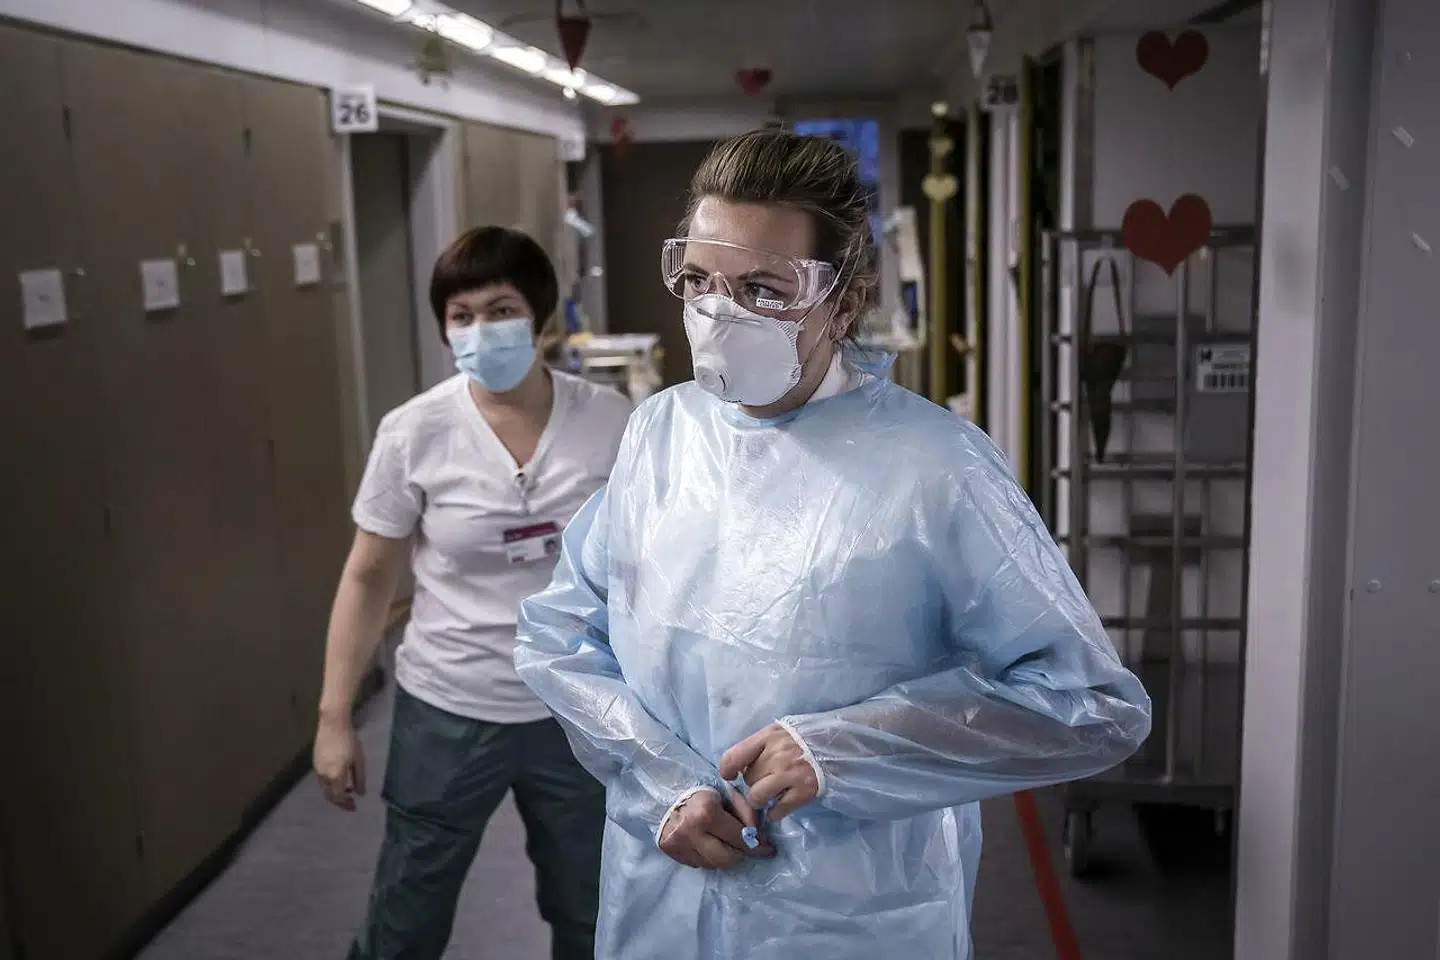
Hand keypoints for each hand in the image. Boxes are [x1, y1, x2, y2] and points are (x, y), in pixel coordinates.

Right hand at [313, 717, 365, 810]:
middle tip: (351, 803)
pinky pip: (322, 780)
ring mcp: (317, 769)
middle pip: (330, 795)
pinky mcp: (315, 762)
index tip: (354, 806)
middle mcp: (324, 775)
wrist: (333, 724)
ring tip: (347, 791)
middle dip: (340, 802)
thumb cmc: (349, 740)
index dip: (346, 804)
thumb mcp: (358, 760)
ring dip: (335, 793)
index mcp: (335, 775)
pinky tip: (339, 779)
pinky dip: (330, 785)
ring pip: (325, 788)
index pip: (339, 797)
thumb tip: (360, 793)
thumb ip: (359, 779)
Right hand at [658, 788, 774, 868]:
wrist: (664, 793)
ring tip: (726, 843)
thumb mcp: (725, 793)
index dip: (757, 845)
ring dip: (725, 856)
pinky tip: (709, 844)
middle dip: (741, 853)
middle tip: (747, 847)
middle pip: (727, 858)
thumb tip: (758, 835)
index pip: (739, 838)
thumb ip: (745, 811)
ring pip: (714, 864)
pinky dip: (709, 857)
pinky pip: (699, 864)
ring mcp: (679, 844)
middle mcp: (692, 831)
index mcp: (707, 812)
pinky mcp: (671, 852)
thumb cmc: (700, 791)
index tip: (768, 849)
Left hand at [720, 723, 820, 821]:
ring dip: (760, 800)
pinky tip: (781, 805)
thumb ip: (760, 747)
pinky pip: (777, 811)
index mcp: (768, 737)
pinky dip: (776, 812)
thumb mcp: (779, 732)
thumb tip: (739, 769)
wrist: (839, 743)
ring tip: (769, 796)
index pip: (734, 757)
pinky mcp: (803, 792)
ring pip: (757, 797)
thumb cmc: (804, 738)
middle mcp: (776, 756)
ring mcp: (790, 775)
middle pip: (748, 779)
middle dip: (753, 782)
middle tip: (765, 780)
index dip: (727, 770)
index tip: (730, 775)